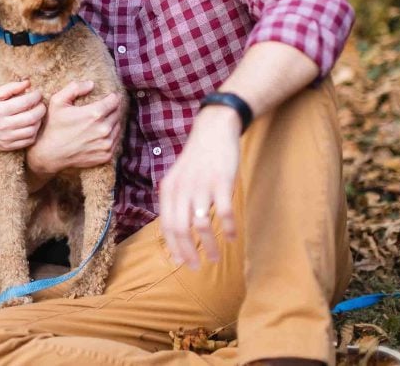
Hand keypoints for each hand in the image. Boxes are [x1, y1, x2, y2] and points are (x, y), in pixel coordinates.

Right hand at [0, 80, 45, 152]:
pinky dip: (34, 132)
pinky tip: (32, 125)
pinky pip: (28, 140)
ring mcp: (7, 137)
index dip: (36, 96)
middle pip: (32, 117)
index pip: (25, 102)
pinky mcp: (9, 146)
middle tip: (41, 104)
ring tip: (37, 114)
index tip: (38, 93)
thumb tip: (28, 83)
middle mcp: (3, 125)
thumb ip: (11, 87)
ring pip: (32, 130)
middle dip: (41, 108)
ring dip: (39, 121)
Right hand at [26, 80, 120, 180]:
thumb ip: (75, 88)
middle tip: (101, 110)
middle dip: (111, 109)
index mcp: (95, 114)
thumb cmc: (53, 126)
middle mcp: (104, 129)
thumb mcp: (58, 101)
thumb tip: (92, 84)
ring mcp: (106, 144)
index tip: (108, 97)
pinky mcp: (106, 156)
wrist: (50, 154)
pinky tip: (99, 135)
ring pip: (117, 127)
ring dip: (112, 123)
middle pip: (117, 113)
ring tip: (99, 122)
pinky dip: (110, 136)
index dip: (112, 97)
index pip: (115, 100)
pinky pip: (115, 141)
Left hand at [158, 105, 240, 268]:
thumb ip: (176, 202)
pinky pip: (224, 212)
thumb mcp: (179, 179)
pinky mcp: (222, 182)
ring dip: (209, 246)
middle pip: (181, 229)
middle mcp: (182, 189)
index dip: (173, 246)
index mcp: (169, 190)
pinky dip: (228, 228)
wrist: (213, 131)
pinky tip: (232, 238)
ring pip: (202, 225)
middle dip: (188, 252)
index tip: (180, 263)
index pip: (166, 225)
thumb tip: (176, 232)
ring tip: (215, 258)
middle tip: (196, 268)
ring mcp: (202, 186)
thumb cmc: (197, 160)